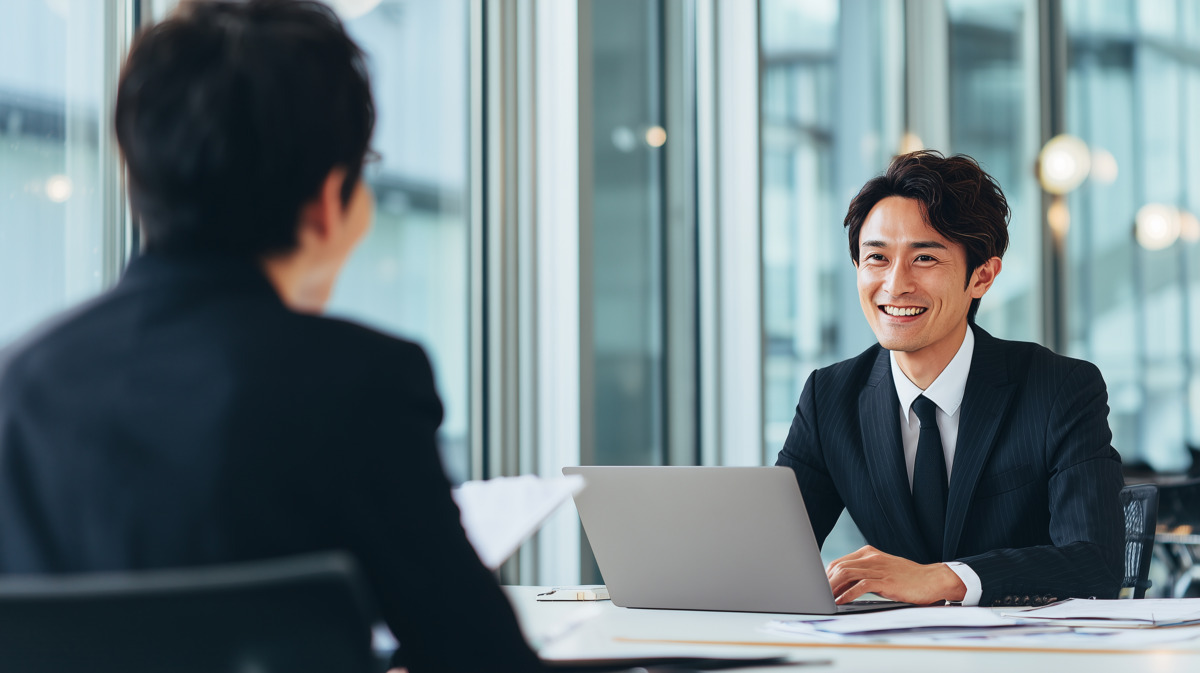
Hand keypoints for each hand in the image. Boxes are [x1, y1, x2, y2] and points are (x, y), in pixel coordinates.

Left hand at [825, 545, 966, 604]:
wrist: (932, 580)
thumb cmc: (907, 578)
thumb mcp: (882, 572)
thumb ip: (863, 575)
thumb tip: (841, 586)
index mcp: (868, 553)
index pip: (839, 562)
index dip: (826, 576)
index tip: (819, 588)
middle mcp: (871, 558)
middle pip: (839, 567)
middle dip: (826, 582)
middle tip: (819, 596)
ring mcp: (879, 568)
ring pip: (847, 574)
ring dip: (833, 587)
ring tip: (826, 599)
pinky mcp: (887, 581)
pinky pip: (861, 585)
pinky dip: (848, 594)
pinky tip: (841, 601)